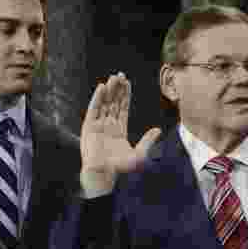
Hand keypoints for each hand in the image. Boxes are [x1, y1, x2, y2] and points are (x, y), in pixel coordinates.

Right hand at [80, 72, 160, 195]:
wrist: (103, 174)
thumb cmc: (120, 167)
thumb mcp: (139, 154)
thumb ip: (148, 141)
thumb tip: (158, 130)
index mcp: (119, 129)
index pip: (122, 107)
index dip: (125, 95)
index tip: (127, 82)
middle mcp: (108, 125)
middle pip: (113, 102)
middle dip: (117, 89)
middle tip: (120, 75)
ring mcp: (98, 125)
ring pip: (104, 103)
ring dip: (108, 90)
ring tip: (113, 77)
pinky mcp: (89, 127)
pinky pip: (94, 109)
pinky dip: (97, 98)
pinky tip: (102, 88)